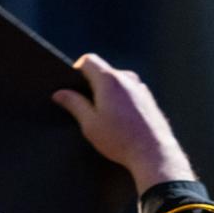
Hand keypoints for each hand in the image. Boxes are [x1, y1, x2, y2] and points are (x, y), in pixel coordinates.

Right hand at [52, 54, 195, 193]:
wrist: (153, 152)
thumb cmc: (120, 140)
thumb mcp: (90, 124)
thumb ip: (74, 104)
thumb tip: (60, 93)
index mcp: (109, 80)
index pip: (88, 60)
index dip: (77, 70)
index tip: (73, 86)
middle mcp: (126, 78)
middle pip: (103, 72)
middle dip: (92, 86)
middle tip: (86, 109)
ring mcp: (139, 87)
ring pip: (116, 83)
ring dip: (107, 95)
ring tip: (105, 119)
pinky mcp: (148, 98)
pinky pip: (128, 92)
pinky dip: (121, 101)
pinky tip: (120, 122)